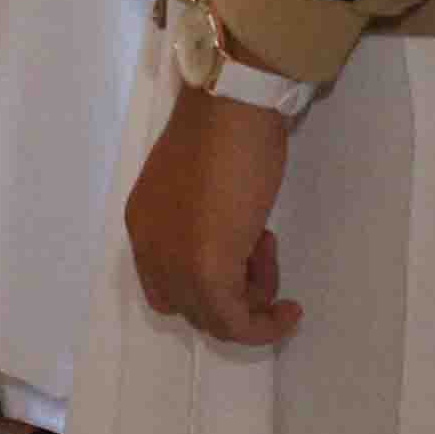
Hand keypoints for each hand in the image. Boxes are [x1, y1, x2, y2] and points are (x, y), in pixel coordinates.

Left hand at [121, 87, 299, 346]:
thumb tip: (228, 242)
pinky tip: (291, 310)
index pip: (165, 284)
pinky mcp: (207, 272)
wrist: (234, 107)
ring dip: (254, 298)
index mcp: (143, 223)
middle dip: (235, 292)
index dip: (208, 285)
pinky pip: (236, 324)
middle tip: (262, 250)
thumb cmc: (226, 133)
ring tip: (269, 247)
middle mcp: (149, 248)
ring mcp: (174, 262)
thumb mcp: (201, 188)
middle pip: (191, 305)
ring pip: (214, 318)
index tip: (245, 260)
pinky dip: (265, 326)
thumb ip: (201, 222)